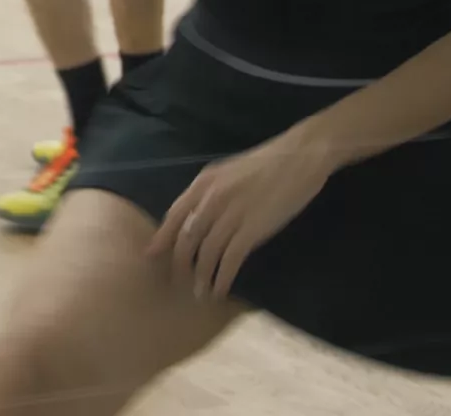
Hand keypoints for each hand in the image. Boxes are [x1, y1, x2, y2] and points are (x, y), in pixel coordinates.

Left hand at [147, 135, 333, 299]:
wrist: (299, 157)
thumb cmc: (266, 163)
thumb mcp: (228, 172)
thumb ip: (211, 192)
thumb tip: (198, 215)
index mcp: (204, 182)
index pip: (175, 214)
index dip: (162, 238)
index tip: (151, 256)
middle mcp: (211, 199)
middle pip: (186, 238)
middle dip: (180, 264)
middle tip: (178, 282)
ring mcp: (231, 214)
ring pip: (206, 252)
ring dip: (201, 277)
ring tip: (199, 293)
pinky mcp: (252, 229)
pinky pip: (230, 259)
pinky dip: (222, 278)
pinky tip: (220, 290)